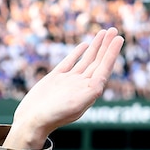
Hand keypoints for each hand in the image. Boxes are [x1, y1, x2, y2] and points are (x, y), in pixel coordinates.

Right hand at [4, 28, 124, 149]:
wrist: (31, 120)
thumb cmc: (52, 116)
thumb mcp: (74, 105)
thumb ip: (88, 94)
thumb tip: (100, 84)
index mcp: (88, 92)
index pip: (104, 69)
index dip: (112, 53)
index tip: (119, 38)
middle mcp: (81, 85)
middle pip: (98, 62)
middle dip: (106, 46)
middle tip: (114, 29)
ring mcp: (69, 81)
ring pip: (86, 60)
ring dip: (96, 47)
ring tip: (104, 32)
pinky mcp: (56, 78)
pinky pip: (70, 62)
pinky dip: (78, 53)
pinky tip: (85, 45)